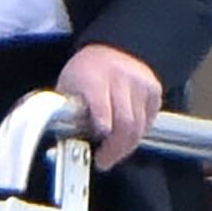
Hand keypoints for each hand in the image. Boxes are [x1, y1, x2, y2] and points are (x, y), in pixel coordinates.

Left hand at [60, 42, 167, 170]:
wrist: (107, 49)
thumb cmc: (84, 74)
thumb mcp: (66, 89)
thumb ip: (64, 114)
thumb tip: (57, 142)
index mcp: (91, 77)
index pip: (101, 105)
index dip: (102, 125)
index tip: (99, 146)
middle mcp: (119, 78)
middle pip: (124, 122)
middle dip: (115, 149)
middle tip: (104, 161)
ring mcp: (139, 82)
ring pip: (139, 126)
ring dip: (126, 145)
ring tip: (112, 152)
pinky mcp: (153, 89)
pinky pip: (149, 121)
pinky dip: (138, 132)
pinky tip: (126, 134)